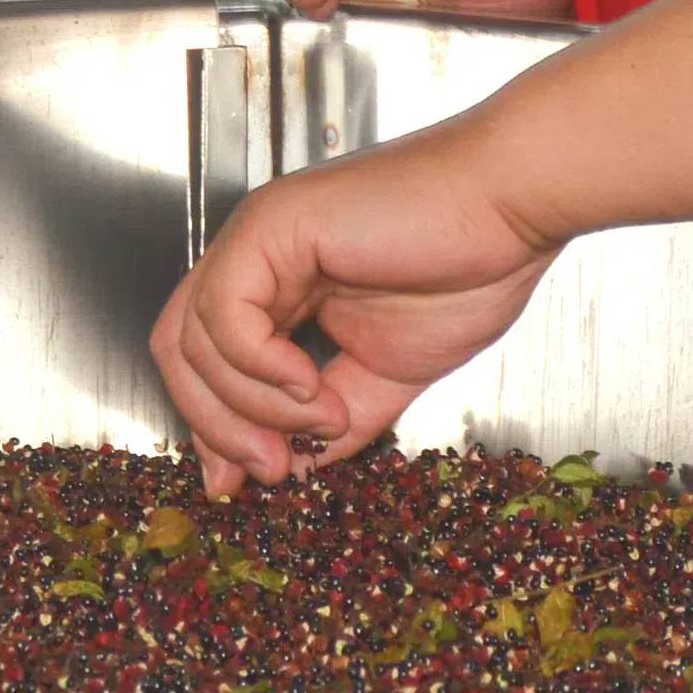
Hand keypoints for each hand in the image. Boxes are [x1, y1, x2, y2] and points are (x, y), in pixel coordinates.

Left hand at [150, 124, 563, 494]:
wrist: (511, 210)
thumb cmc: (468, 267)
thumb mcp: (387, 372)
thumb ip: (334, 421)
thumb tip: (290, 470)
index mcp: (278, 285)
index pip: (205, 361)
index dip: (213, 427)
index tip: (246, 482)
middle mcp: (254, 258)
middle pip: (181, 353)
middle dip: (216, 427)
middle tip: (272, 471)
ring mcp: (256, 237)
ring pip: (194, 340)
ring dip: (252, 405)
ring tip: (320, 420)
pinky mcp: (269, 226)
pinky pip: (223, 313)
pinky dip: (259, 366)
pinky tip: (311, 385)